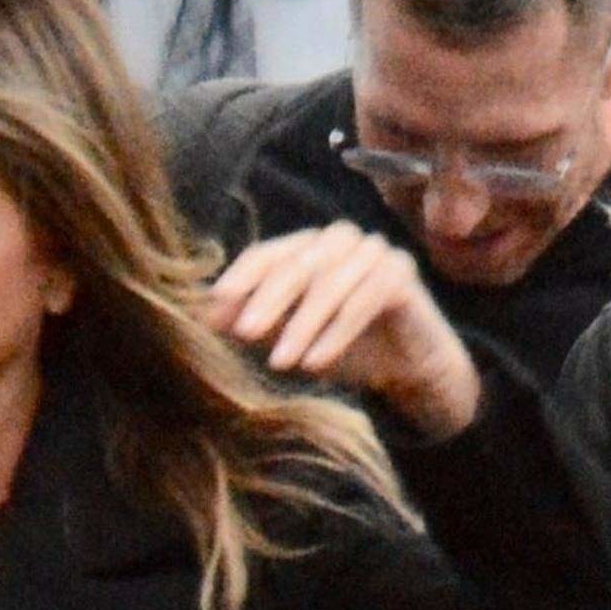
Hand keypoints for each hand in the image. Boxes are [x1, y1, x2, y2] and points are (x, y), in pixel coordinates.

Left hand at [210, 225, 482, 440]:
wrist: (409, 369)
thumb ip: (252, 323)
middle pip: (297, 264)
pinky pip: (364, 300)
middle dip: (268, 300)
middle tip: (244, 334)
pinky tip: (317, 363)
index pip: (269, 253)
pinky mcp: (401, 273)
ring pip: (329, 283)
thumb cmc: (346, 349)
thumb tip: (201, 314)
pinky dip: (337, 333)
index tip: (216, 307)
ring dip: (302, 325)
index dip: (241, 277)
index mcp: (309, 247)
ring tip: (280, 363)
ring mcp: (374, 252)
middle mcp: (340, 240)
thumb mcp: (290, 338)